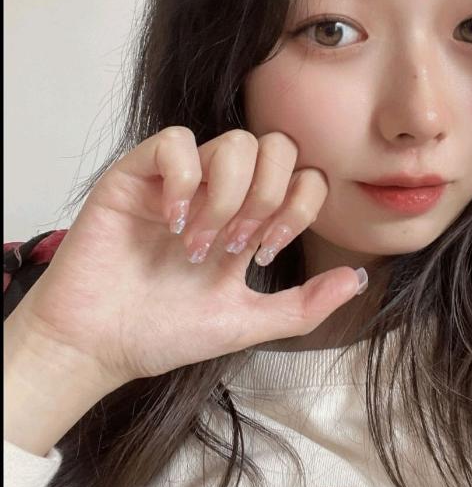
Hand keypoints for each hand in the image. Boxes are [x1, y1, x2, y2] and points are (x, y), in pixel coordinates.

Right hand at [11, 127, 365, 388]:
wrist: (97, 346)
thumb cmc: (165, 332)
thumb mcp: (247, 322)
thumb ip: (305, 304)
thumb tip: (359, 277)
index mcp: (249, 218)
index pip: (303, 175)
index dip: (299, 205)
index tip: (267, 249)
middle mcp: (220, 191)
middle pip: (277, 146)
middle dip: (268, 197)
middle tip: (237, 244)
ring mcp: (179, 179)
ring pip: (235, 141)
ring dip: (228, 196)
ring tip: (199, 241)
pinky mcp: (137, 174)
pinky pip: (176, 141)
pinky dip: (184, 179)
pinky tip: (171, 219)